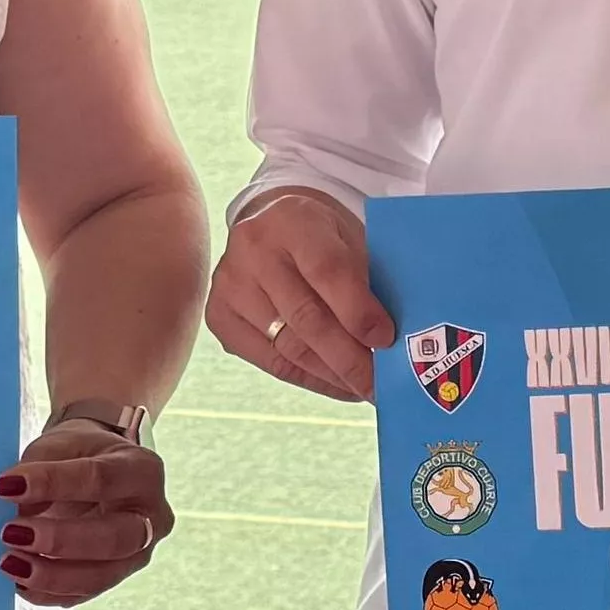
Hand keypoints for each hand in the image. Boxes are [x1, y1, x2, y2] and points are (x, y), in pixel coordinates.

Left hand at [0, 415, 175, 606]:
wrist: (101, 472)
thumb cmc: (83, 455)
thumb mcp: (63, 443)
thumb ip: (40, 466)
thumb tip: (18, 505)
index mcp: (141, 471)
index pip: (100, 478)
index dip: (52, 483)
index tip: (7, 486)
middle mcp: (151, 517)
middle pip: (113, 538)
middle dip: (59, 540)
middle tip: (11, 534)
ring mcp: (138, 553)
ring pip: (102, 576)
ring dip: (52, 575)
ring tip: (10, 564)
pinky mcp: (117, 576)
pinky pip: (85, 593)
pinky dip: (49, 592)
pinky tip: (20, 582)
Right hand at [209, 189, 394, 400]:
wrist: (272, 224)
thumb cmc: (323, 236)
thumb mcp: (349, 237)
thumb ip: (367, 279)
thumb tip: (389, 340)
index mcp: (293, 220)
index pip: (327, 270)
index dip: (358, 311)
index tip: (386, 340)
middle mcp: (254, 250)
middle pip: (306, 317)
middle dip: (349, 358)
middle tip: (380, 384)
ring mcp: (230, 285)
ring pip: (288, 347)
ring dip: (332, 375)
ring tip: (364, 389)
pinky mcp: (220, 316)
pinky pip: (271, 362)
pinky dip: (310, 379)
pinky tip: (337, 385)